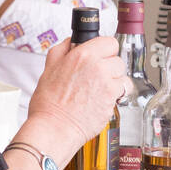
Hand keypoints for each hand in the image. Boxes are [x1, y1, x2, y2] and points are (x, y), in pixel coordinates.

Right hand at [27, 36, 128, 154]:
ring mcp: (107, 84)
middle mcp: (97, 67)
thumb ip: (62, 50)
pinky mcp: (112, 100)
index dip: (105, 50)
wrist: (54, 128)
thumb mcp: (48, 68)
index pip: (109, 42)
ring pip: (122, 76)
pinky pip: (122, 93)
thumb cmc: (48, 104)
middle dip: (109, 67)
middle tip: (97, 76)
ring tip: (99, 90)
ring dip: (114, 82)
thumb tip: (71, 42)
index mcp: (82, 55)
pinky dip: (114, 96)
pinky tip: (100, 100)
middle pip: (118, 59)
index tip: (100, 56)